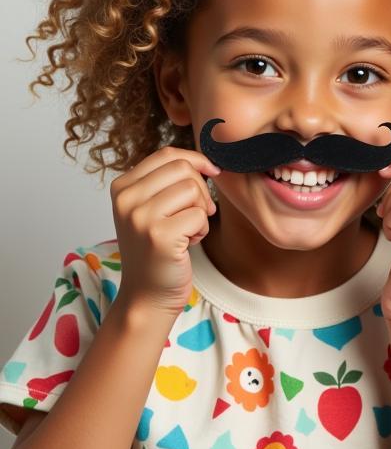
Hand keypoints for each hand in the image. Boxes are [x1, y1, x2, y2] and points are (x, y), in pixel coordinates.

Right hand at [110, 147, 219, 316]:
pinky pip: (199, 215)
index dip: (197, 160)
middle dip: (201, 190)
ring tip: (187, 230)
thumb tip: (206, 161)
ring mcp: (140, 217)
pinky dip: (202, 229)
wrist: (147, 294)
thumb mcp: (153, 207)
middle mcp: (126, 198)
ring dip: (201, 211)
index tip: (211, 173)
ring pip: (193, 189)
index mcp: (122, 186)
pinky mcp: (159, 235)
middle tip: (195, 214)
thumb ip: (168, 181)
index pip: (168, 154)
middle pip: (183, 168)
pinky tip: (187, 243)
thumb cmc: (157, 249)